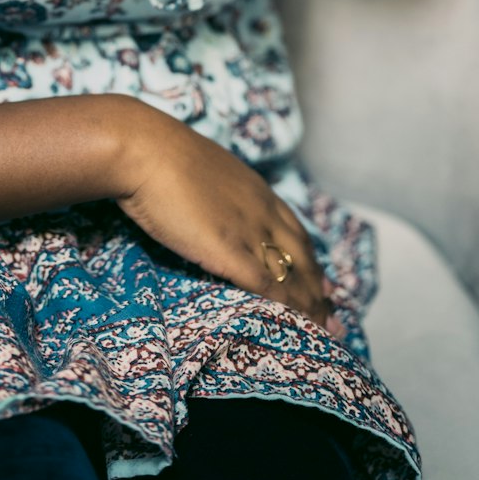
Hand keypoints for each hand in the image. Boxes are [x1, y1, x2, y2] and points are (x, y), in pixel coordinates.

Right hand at [114, 102, 340, 333]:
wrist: (144, 150)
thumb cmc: (158, 156)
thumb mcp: (199, 171)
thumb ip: (213, 191)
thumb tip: (206, 204)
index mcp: (254, 189)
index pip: (293, 228)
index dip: (309, 256)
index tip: (321, 278)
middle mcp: (261, 209)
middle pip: (302, 254)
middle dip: (319, 285)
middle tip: (333, 310)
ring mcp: (248, 230)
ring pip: (293, 273)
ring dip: (312, 304)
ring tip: (326, 329)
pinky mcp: (231, 251)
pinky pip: (270, 286)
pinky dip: (289, 308)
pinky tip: (299, 326)